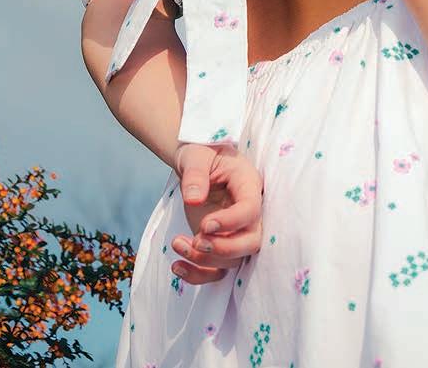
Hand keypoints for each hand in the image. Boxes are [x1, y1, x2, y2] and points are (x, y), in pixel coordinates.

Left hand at [169, 141, 263, 285]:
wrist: (196, 162)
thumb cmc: (202, 153)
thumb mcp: (196, 156)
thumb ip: (195, 174)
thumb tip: (194, 200)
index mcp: (248, 185)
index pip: (251, 210)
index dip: (231, 222)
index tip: (205, 225)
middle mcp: (248, 212)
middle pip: (251, 242)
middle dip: (224, 249)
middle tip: (197, 240)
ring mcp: (235, 231)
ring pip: (233, 259)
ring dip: (204, 260)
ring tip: (177, 244)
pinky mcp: (220, 243)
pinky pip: (217, 269)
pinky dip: (198, 275)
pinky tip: (177, 266)